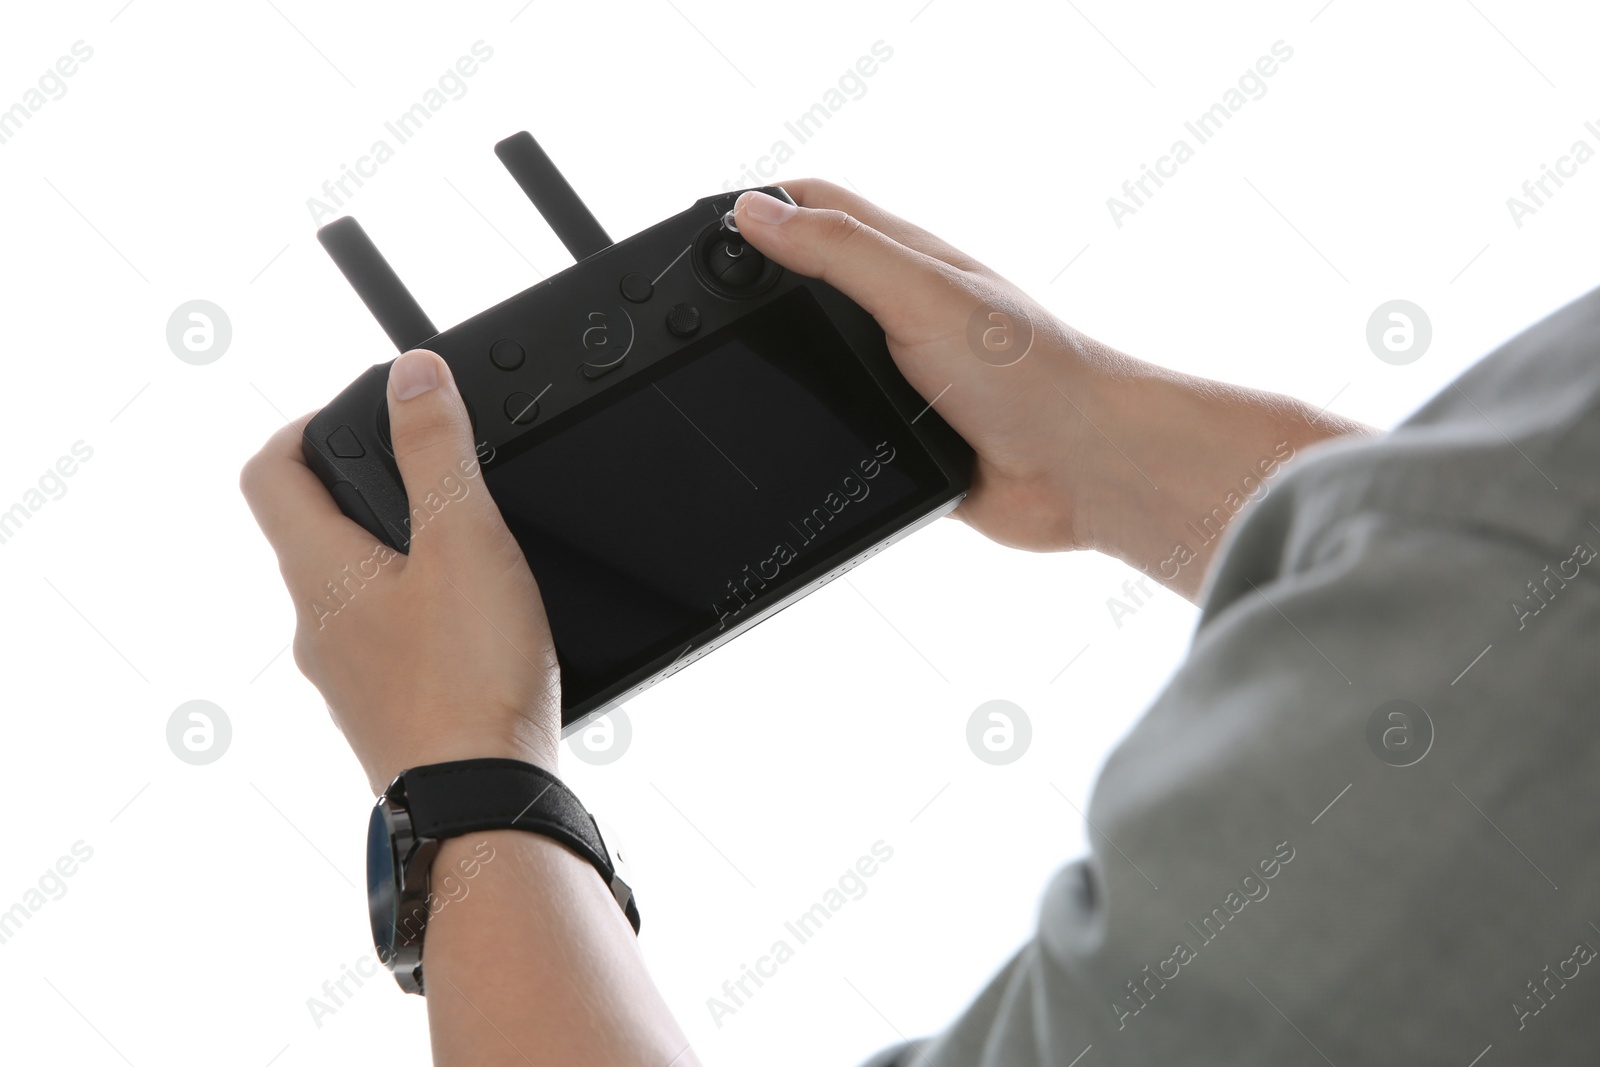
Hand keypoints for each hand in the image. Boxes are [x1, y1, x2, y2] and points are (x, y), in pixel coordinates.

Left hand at [240, 350, 559, 792]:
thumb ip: (437, 451)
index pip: (269, 472)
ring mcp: (346, 678)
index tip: (358, 412)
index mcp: (320, 571)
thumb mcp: (464, 540)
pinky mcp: (384, 716)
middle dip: (362, 490)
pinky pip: (384, 645)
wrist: (482, 804)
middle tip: (428, 473)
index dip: (304, 426)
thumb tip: (410, 376)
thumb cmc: (469, 682)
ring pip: (350, 592)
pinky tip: (474, 629)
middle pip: (310, 532)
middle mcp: (316, 626)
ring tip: (463, 550)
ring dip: (392, 557)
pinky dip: (417, 617)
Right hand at [734, 182, 1108, 555]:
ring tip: (725, 372)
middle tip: (698, 309)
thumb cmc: (1030, 372)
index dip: (761, 207)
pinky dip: (810, 429)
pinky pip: (837, 428)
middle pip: (804, 283)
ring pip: (815, 361)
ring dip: (780, 366)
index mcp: (906, 261)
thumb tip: (755, 213)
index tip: (704, 230)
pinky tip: (784, 436)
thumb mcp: (922, 293)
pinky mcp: (901, 438)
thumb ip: (840, 252)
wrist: (1084, 470)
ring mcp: (900, 376)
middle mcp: (900, 312)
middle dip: (752, 291)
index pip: (817, 208)